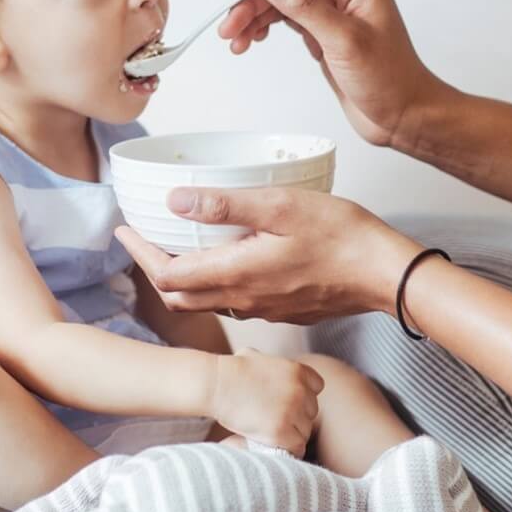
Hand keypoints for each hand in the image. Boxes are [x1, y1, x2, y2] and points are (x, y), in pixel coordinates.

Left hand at [116, 186, 423, 325]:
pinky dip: (213, 283)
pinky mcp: (281, 310)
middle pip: (178, 296)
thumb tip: (175, 200)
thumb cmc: (342, 236)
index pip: (166, 276)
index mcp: (236, 274)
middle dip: (154, 268)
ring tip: (178, 246)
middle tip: (144, 239)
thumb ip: (225, 205)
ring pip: (205, 302)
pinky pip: (234, 302)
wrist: (385, 274)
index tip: (126, 230)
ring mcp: (262, 309)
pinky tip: (225, 259)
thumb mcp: (281, 206)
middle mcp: (243, 299)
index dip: (139, 254)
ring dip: (183, 278)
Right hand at [210, 351, 325, 455]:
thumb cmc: (231, 369)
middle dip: (297, 416)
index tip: (289, 402)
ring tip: (274, 433)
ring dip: (293, 434)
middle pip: (311, 411)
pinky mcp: (281, 431)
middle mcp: (300, 391)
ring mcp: (292, 412)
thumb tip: (268, 364)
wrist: (216, 384)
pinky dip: (289, 448)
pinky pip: (297, 446)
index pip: (317, 388)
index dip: (303, 396)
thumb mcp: (259, 356)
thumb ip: (273, 363)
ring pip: (305, 431)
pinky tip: (277, 445)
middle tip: (278, 420)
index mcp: (298, 370)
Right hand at [218, 0, 448, 148]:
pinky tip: (252, 40)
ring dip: (254, 16)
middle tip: (231, 23)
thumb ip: (305, 8)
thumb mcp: (345, 41)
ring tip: (234, 38)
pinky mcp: (321, 31)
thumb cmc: (390, 79)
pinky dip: (264, 27)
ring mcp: (331, 10)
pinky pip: (285, 19)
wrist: (403, 115)